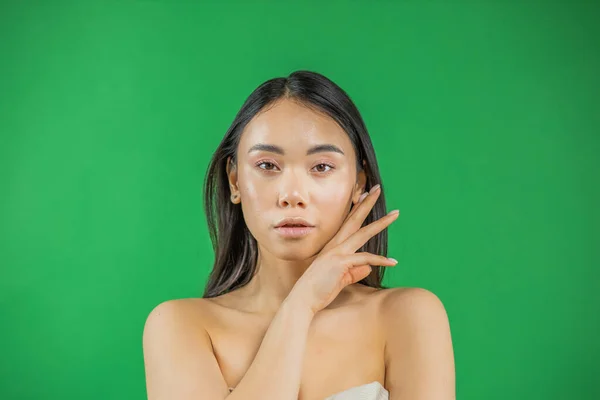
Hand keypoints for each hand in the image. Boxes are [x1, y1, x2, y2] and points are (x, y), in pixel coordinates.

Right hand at [289, 184, 398, 314]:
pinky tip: (393, 262)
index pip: (348, 223)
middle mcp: (335, 246)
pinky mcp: (341, 263)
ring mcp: (337, 253)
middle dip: (367, 203)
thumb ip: (355, 272)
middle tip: (377, 189)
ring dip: (381, 223)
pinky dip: (380, 260)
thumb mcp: (341, 279)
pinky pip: (365, 259)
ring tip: (396, 214)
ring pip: (363, 233)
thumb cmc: (319, 290)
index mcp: (333, 247)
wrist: (304, 299)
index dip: (357, 208)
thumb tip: (369, 267)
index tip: (365, 195)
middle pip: (354, 220)